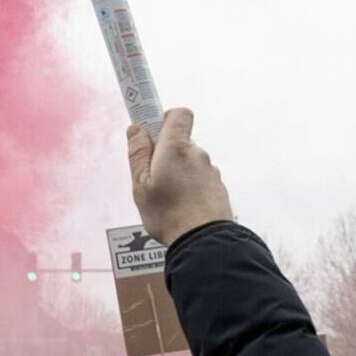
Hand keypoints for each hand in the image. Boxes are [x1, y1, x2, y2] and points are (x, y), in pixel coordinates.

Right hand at [128, 109, 233, 245]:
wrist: (203, 242)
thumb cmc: (168, 214)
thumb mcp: (140, 184)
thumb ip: (138, 153)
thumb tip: (137, 128)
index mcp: (177, 148)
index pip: (178, 114)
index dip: (164, 118)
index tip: (151, 132)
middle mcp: (198, 155)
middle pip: (180, 142)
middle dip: (165, 154)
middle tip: (152, 178)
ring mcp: (211, 171)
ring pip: (189, 163)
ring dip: (178, 173)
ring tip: (167, 199)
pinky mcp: (218, 187)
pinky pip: (199, 179)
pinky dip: (190, 187)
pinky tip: (181, 207)